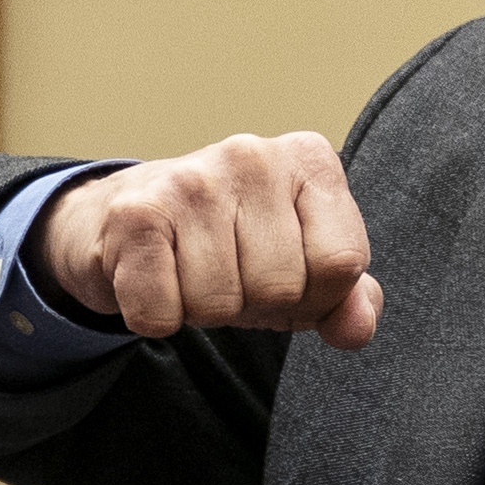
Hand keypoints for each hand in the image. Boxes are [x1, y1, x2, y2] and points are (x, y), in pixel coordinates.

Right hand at [36, 133, 381, 348]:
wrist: (128, 218)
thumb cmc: (231, 244)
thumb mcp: (301, 267)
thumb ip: (345, 297)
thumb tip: (356, 328)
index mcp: (309, 160)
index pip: (342, 262)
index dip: (317, 295)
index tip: (287, 276)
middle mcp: (253, 155)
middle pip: (281, 287)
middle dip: (255, 304)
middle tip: (230, 275)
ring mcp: (191, 180)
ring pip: (218, 304)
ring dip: (201, 310)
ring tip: (191, 272)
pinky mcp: (135, 213)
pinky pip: (160, 312)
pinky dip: (154, 316)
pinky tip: (155, 278)